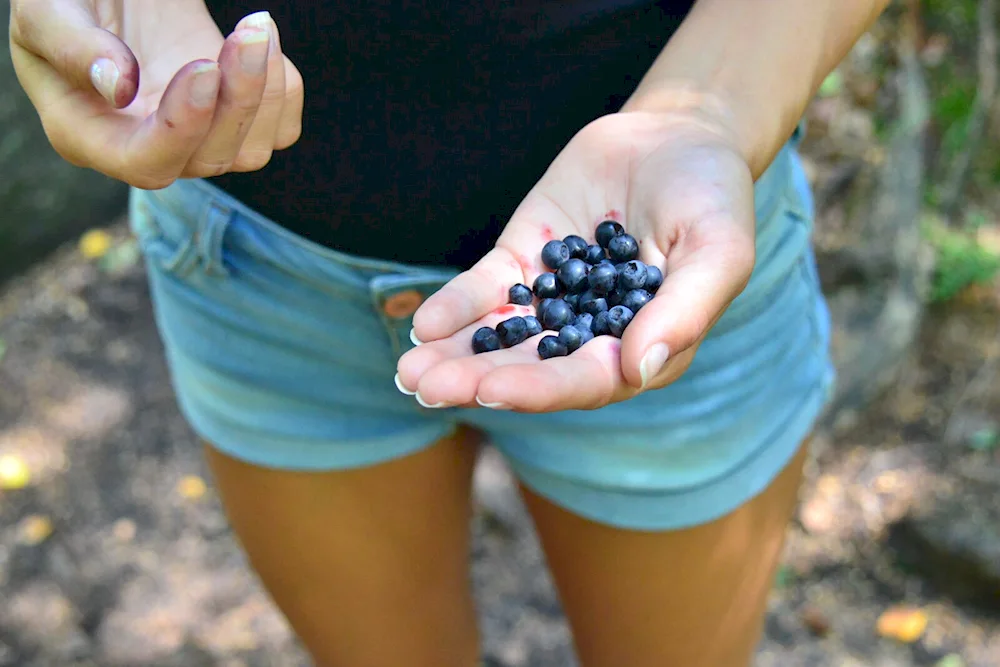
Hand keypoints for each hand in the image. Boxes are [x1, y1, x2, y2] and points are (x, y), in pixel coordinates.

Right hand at [9, 0, 302, 188]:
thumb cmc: (67, 0)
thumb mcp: (45, 10)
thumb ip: (71, 46)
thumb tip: (119, 88)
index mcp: (88, 134)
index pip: (145, 163)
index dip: (182, 127)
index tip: (204, 67)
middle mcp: (146, 148)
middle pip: (208, 159)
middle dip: (238, 99)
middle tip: (248, 33)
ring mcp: (195, 139)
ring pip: (252, 151)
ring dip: (266, 92)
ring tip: (256, 28)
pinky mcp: (233, 121)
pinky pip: (278, 131)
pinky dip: (284, 92)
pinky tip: (265, 43)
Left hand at [396, 105, 756, 411]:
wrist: (677, 137)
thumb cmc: (712, 198)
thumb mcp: (719, 250)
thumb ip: (684, 311)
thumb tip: (638, 370)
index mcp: (640, 348)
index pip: (586, 380)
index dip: (540, 387)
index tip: (493, 389)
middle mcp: (590, 335)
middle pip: (530, 368)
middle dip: (479, 379)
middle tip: (426, 389)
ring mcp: (553, 300)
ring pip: (500, 337)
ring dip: (455, 357)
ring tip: (409, 374)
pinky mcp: (524, 262)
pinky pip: (485, 291)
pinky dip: (456, 307)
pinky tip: (424, 325)